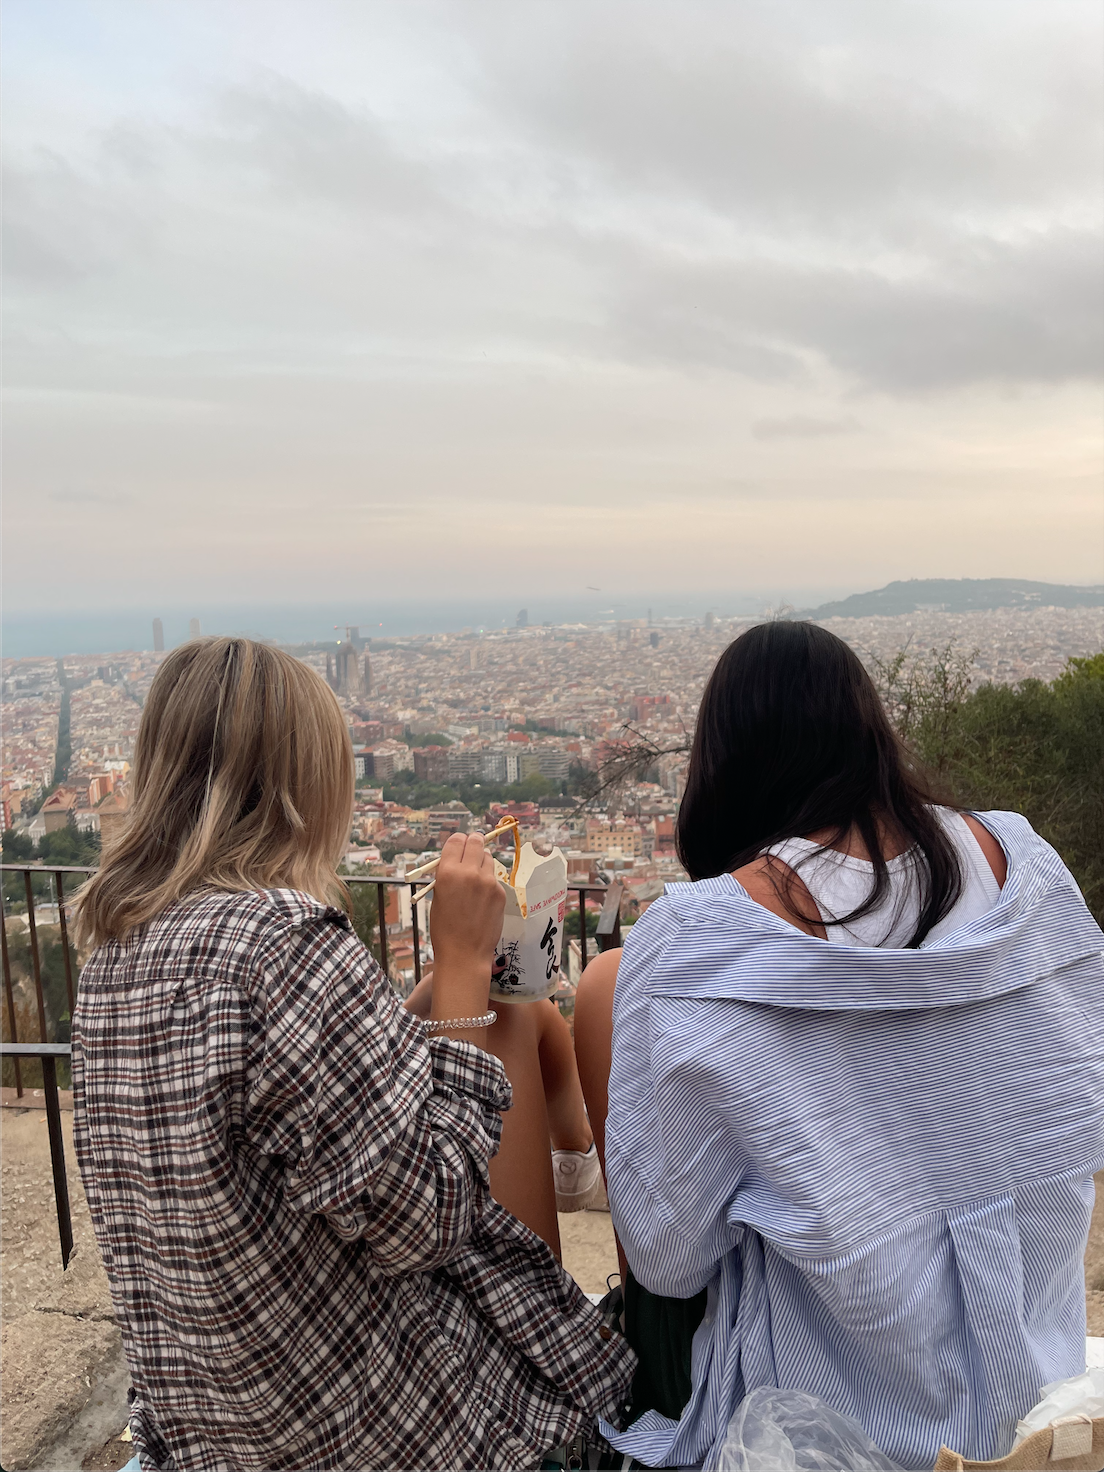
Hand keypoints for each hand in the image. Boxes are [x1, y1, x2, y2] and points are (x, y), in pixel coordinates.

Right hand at [428, 833, 504, 1019]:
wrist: (464, 953)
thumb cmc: (444, 928)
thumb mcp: (438, 897)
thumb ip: (447, 875)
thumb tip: (457, 860)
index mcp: (448, 872)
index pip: (456, 841)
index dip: (457, 841)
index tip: (459, 845)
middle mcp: (469, 872)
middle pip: (475, 841)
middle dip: (473, 843)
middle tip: (471, 850)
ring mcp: (488, 882)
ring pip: (488, 857)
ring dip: (481, 861)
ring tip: (475, 877)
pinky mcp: (500, 892)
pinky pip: (494, 877)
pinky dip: (488, 881)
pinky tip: (482, 898)